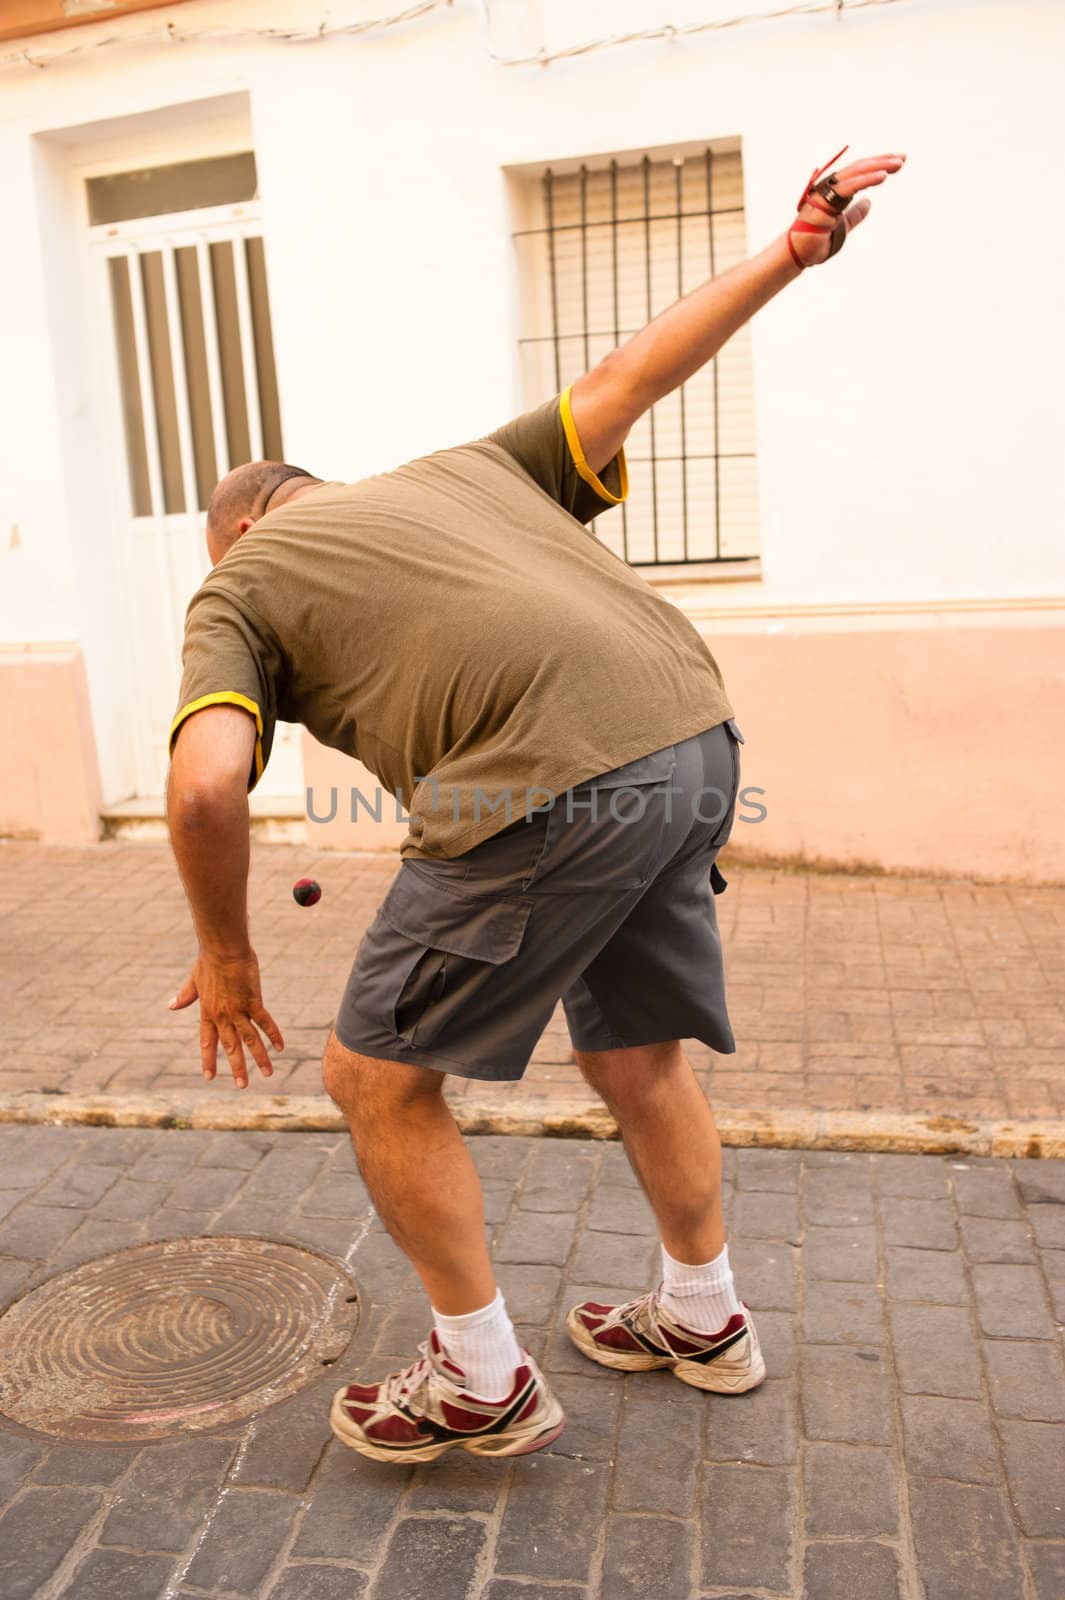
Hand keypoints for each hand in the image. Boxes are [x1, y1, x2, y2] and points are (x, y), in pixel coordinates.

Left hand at [169, 949, 283, 1089]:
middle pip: (231, 1047)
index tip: (209, 1077)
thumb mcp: (194, 981)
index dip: (208, 1060)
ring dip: (259, 1058)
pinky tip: (281, 1047)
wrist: (222, 948)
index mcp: (207, 1013)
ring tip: (268, 1074)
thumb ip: (185, 996)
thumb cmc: (208, 961)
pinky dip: (273, 1035)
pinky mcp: (253, 1001)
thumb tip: (171, 1005)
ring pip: (250, 1039)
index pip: (207, 1042)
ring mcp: (238, 1010)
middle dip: (237, 1068)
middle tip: (242, 1086)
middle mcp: (222, 1016)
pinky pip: (265, 1022)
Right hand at [788, 150, 906, 267]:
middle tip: (903, 158)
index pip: (860, 173)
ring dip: (878, 166)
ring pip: (856, 173)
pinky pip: (849, 187)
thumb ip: (854, 215)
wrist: (797, 254)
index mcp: (835, 191)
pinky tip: (883, 176)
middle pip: (860, 168)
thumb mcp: (842, 227)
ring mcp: (826, 191)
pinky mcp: (824, 200)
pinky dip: (866, 180)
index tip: (897, 163)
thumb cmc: (814, 243)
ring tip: (898, 164)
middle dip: (882, 161)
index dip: (878, 166)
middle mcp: (830, 187)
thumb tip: (869, 202)